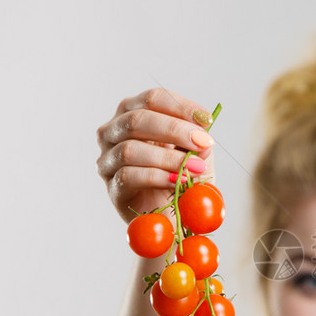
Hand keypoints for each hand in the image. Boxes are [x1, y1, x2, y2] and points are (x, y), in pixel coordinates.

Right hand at [96, 88, 215, 222]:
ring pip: (130, 149)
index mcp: (132, 114)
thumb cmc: (181, 177)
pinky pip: (128, 176)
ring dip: (168, 157)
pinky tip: (178, 181)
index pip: (152, 99)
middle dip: (175, 130)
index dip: (180, 106)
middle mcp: (113, 132)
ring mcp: (108, 160)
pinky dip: (157, 177)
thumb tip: (202, 132)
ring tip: (195, 167)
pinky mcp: (112, 188)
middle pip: (137, 119)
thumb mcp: (194, 153)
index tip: (207, 120)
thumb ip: (196, 141)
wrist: (173, 216)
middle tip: (203, 142)